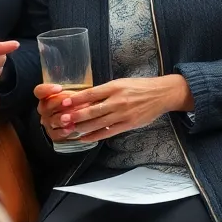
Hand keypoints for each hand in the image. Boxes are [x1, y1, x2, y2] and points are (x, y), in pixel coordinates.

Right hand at [34, 83, 74, 142]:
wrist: (79, 119)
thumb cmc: (75, 102)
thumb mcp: (74, 93)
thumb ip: (74, 92)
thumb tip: (84, 89)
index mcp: (46, 97)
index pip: (40, 91)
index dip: (47, 89)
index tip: (59, 88)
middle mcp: (44, 110)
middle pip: (46, 105)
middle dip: (59, 102)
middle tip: (69, 102)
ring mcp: (48, 122)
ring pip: (51, 120)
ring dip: (61, 119)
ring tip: (71, 118)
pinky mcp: (53, 134)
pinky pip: (55, 133)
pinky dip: (63, 131)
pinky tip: (72, 128)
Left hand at [36, 77, 191, 143]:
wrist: (160, 94)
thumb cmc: (139, 87)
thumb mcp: (121, 83)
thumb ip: (105, 91)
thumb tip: (86, 98)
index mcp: (114, 87)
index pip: (90, 93)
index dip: (75, 99)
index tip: (63, 103)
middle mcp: (117, 100)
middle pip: (92, 110)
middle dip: (75, 116)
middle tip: (61, 119)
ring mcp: (122, 113)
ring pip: (98, 122)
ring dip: (82, 127)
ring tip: (69, 130)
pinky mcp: (127, 124)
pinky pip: (108, 132)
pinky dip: (95, 136)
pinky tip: (84, 138)